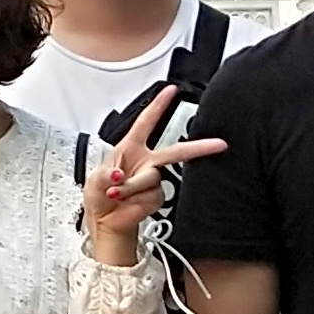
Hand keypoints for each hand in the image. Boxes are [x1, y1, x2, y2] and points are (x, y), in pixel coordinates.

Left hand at [84, 84, 225, 266]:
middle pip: (175, 151)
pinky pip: (152, 196)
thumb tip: (118, 175)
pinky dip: (136, 200)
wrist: (105, 223)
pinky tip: (128, 202)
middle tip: (218, 144)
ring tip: (116, 193)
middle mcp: (145, 162)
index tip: (172, 91)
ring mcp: (152, 180)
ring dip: (132, 187)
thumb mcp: (95, 179)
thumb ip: (107, 175)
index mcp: (129, 149)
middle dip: (198, 147)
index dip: (159, 105)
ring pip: (151, 178)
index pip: (146, 122)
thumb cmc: (99, 197)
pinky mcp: (156, 198)